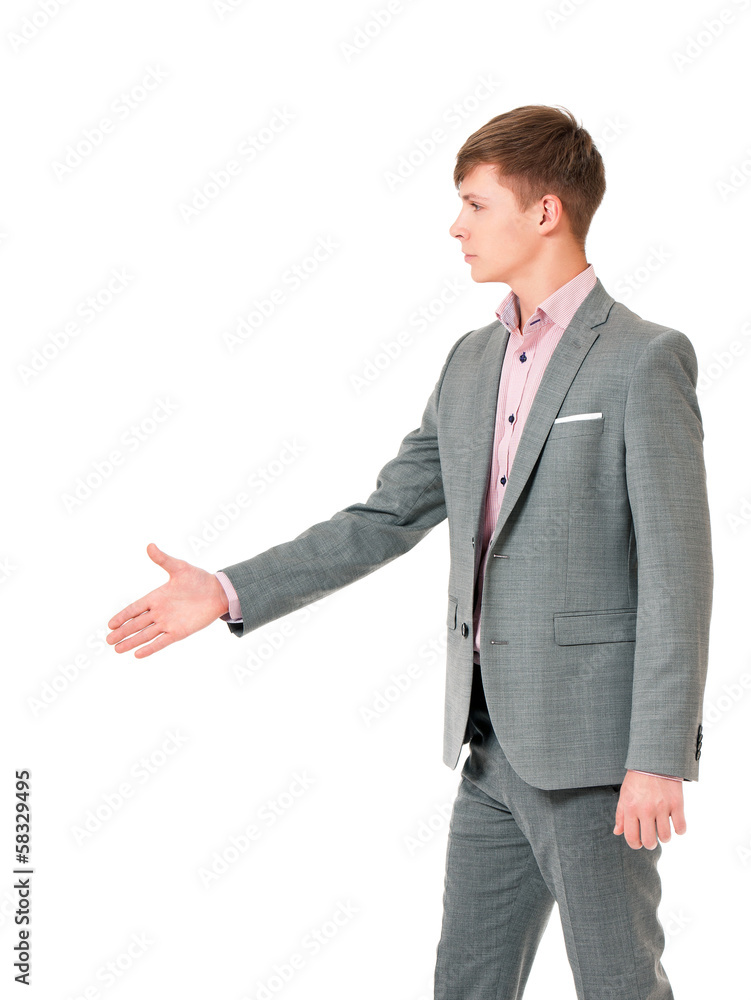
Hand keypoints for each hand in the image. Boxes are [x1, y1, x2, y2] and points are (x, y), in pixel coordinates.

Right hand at [106, 543, 229, 657]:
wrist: (218, 592)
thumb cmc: (199, 579)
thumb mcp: (179, 568)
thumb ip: (163, 560)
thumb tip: (150, 546)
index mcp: (156, 597)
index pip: (134, 608)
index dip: (122, 616)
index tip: (110, 624)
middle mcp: (159, 612)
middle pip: (136, 624)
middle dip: (122, 632)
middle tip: (107, 641)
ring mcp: (168, 623)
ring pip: (145, 635)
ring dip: (131, 642)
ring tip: (116, 649)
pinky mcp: (179, 632)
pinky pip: (161, 642)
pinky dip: (150, 648)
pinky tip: (137, 655)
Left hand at [613, 770, 685, 849]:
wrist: (654, 761)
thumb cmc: (637, 779)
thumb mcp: (624, 794)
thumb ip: (620, 815)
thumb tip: (617, 832)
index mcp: (630, 807)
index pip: (631, 837)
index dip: (635, 844)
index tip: (639, 843)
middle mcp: (646, 809)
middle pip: (650, 841)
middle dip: (650, 844)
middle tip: (651, 839)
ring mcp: (662, 807)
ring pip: (666, 837)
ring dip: (664, 837)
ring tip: (662, 830)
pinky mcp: (677, 804)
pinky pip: (681, 828)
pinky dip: (679, 830)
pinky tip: (674, 824)